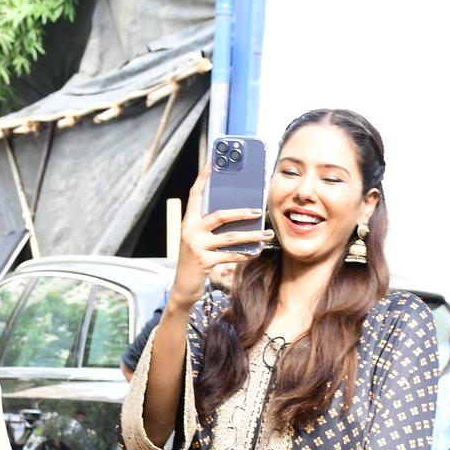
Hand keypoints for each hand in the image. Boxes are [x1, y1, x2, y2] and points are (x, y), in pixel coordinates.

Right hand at [169, 163, 273, 309]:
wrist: (183, 288)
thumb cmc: (195, 261)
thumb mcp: (198, 241)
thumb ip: (210, 227)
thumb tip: (236, 212)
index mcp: (188, 222)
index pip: (196, 194)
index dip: (204, 177)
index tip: (213, 161)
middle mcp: (189, 231)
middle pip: (219, 215)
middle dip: (241, 212)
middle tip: (259, 209)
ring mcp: (196, 246)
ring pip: (229, 237)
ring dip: (250, 235)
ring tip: (267, 233)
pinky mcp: (203, 262)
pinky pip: (229, 255)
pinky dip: (245, 253)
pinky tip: (257, 252)